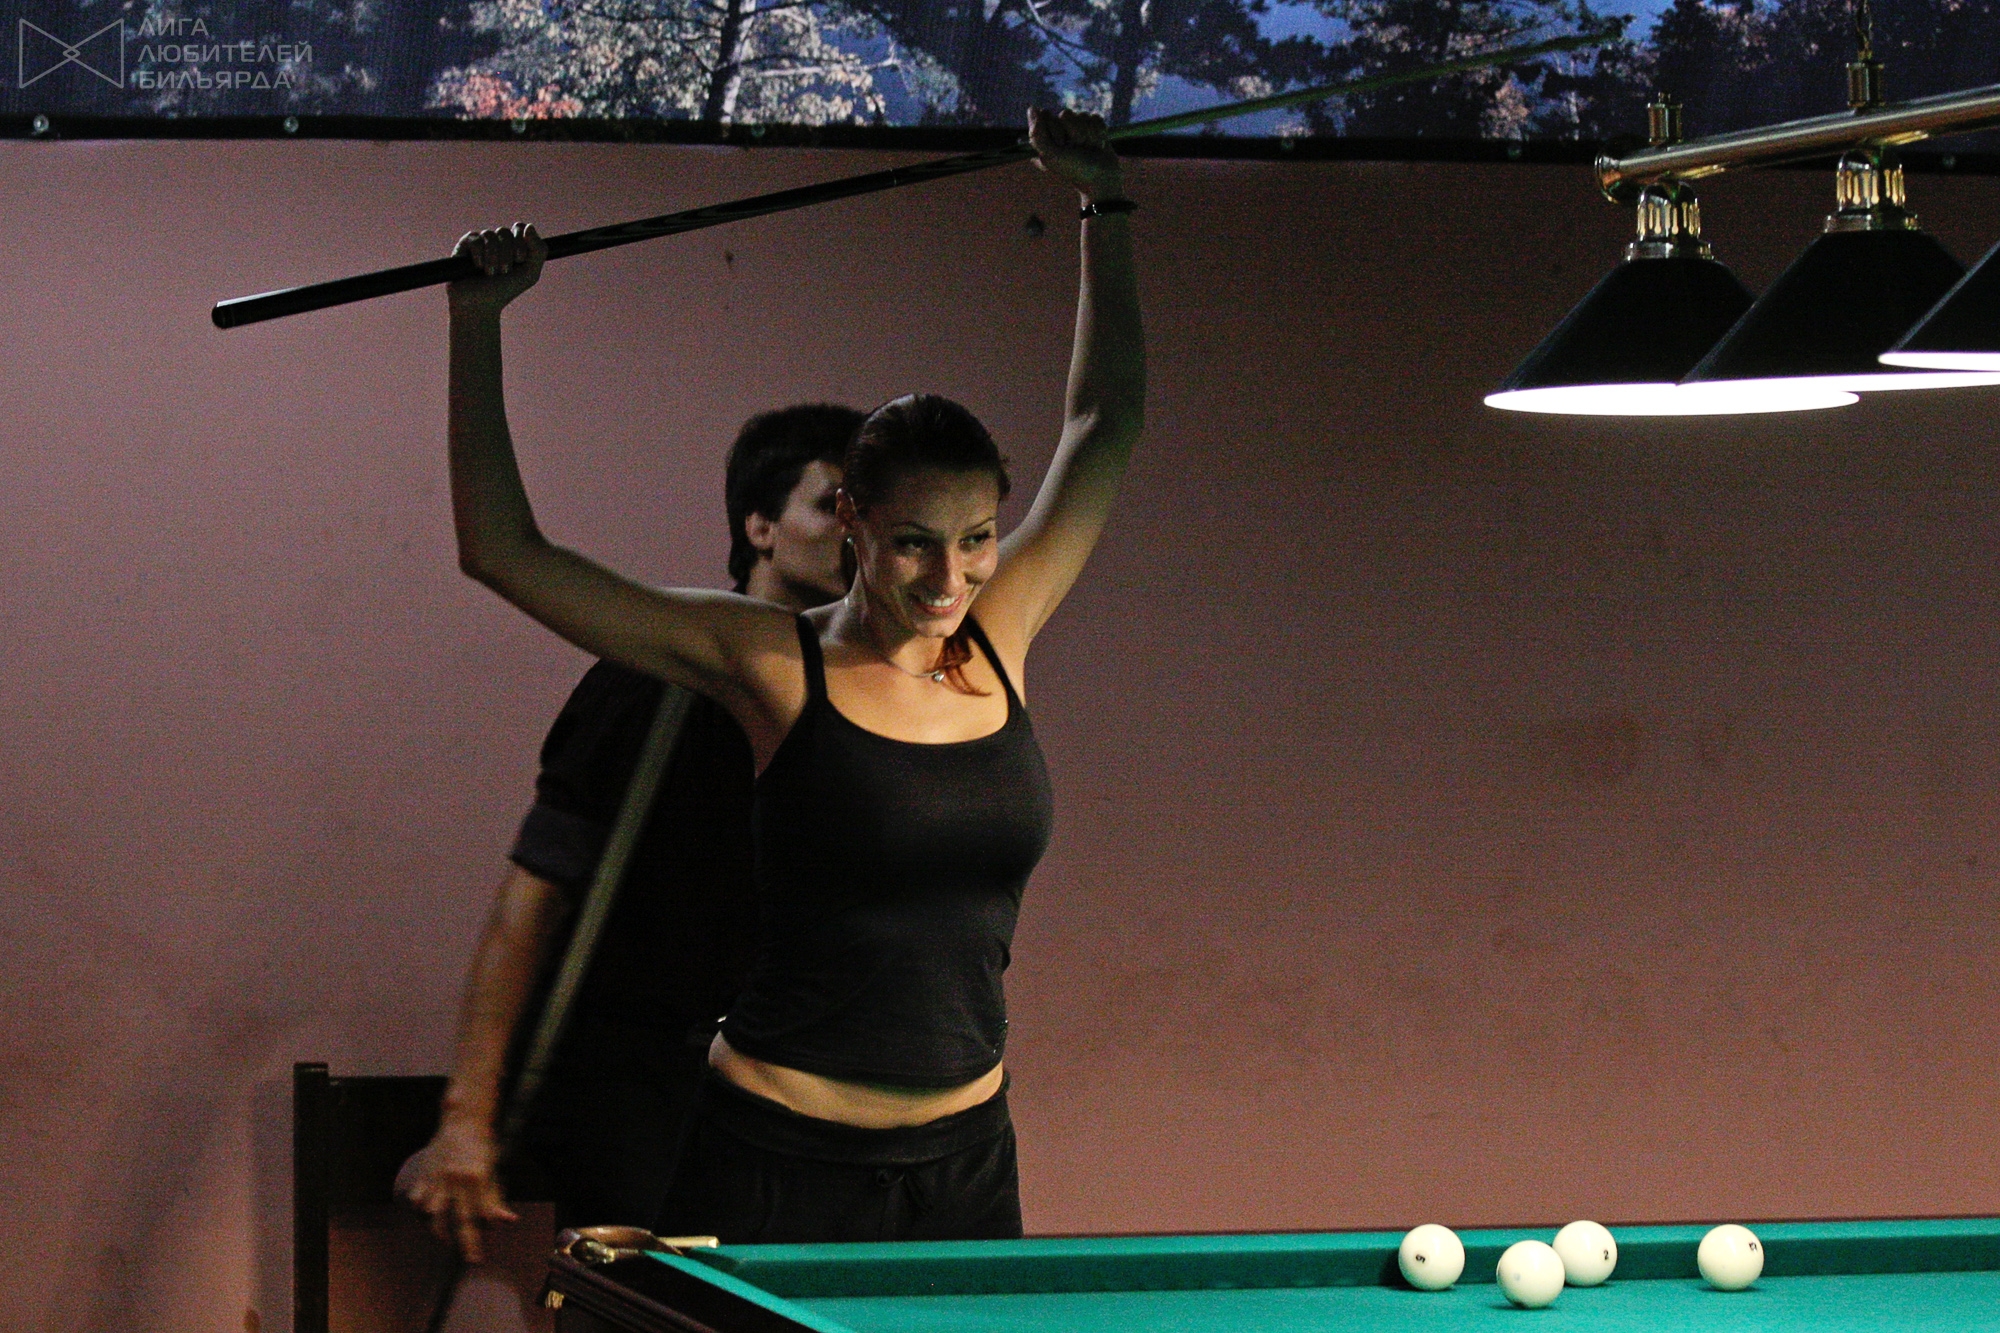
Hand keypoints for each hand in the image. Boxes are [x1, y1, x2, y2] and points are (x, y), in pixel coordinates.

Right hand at [394, 1117, 519, 1263]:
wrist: (463, 1119)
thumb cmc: (483, 1146)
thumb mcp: (493, 1170)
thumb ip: (495, 1198)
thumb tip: (508, 1221)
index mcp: (477, 1178)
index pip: (479, 1217)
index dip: (478, 1238)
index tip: (476, 1257)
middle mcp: (457, 1180)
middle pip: (458, 1220)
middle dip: (463, 1243)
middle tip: (469, 1259)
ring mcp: (439, 1176)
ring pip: (434, 1213)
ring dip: (439, 1230)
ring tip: (446, 1238)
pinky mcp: (427, 1173)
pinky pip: (419, 1197)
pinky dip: (421, 1208)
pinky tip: (427, 1215)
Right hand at [448, 222, 545, 314]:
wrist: (480, 305)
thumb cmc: (505, 290)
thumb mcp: (530, 273)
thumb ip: (538, 250)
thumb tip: (529, 226)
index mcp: (513, 245)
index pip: (520, 228)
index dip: (521, 241)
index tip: (520, 260)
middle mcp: (497, 241)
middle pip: (505, 232)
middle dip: (507, 254)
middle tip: (504, 272)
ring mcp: (480, 242)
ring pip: (490, 235)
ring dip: (494, 257)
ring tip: (491, 274)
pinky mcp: (464, 245)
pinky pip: (475, 240)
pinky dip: (479, 255)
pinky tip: (478, 267)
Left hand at [1028, 109, 1123, 200]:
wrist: (1102, 179)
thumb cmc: (1074, 170)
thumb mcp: (1050, 156)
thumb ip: (1037, 135)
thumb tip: (1032, 108)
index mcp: (1047, 137)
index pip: (1046, 115)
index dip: (1055, 129)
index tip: (1060, 145)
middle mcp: (1061, 130)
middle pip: (1066, 113)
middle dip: (1074, 132)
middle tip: (1076, 149)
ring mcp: (1078, 128)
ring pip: (1082, 115)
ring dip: (1088, 135)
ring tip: (1089, 149)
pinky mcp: (1094, 127)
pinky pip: (1095, 118)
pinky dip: (1099, 133)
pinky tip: (1098, 145)